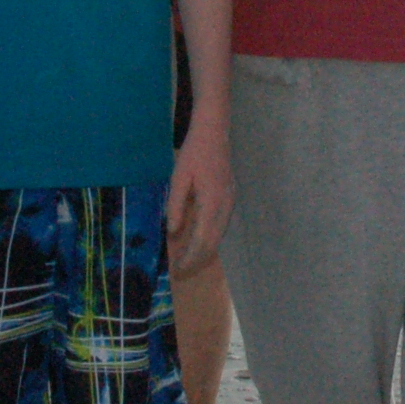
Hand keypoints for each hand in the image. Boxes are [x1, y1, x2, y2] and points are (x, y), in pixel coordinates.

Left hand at [165, 125, 233, 276]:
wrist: (214, 132)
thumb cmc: (194, 153)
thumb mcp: (179, 178)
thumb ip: (176, 206)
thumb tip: (173, 232)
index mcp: (212, 202)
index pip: (201, 239)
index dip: (190, 256)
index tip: (177, 268)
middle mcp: (225, 206)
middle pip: (213, 242)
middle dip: (197, 259)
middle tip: (181, 271)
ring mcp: (230, 202)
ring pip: (219, 236)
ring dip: (204, 251)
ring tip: (188, 261)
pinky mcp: (230, 198)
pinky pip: (221, 226)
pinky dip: (210, 239)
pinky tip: (198, 241)